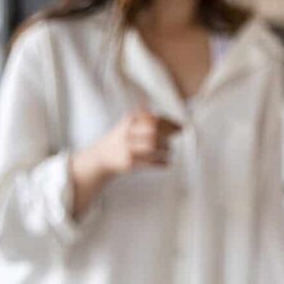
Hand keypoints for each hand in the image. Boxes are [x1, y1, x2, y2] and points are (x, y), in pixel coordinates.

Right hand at [68, 109, 182, 218]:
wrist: (101, 158)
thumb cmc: (122, 139)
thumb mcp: (131, 124)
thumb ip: (151, 121)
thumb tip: (178, 125)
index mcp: (129, 121)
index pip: (153, 119)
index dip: (170, 123)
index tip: (182, 127)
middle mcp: (127, 133)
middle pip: (153, 133)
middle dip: (168, 136)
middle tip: (174, 140)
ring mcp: (127, 149)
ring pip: (153, 147)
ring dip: (166, 150)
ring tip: (168, 151)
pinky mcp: (129, 164)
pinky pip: (151, 163)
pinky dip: (162, 162)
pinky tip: (166, 162)